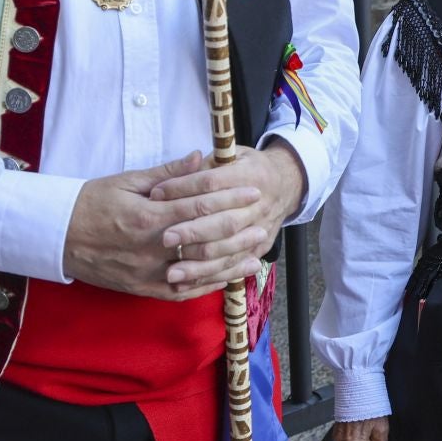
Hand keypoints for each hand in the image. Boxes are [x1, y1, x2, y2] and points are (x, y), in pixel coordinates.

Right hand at [64, 151, 242, 298]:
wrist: (56, 235)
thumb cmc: (91, 202)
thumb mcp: (127, 181)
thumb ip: (168, 174)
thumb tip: (201, 158)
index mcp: (147, 216)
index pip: (199, 207)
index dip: (230, 199)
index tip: (252, 191)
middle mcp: (150, 248)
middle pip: (205, 241)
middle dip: (237, 230)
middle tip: (262, 220)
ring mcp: (146, 272)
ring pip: (198, 271)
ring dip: (230, 263)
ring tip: (256, 254)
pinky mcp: (142, 289)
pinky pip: (181, 292)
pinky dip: (207, 286)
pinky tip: (228, 278)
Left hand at [149, 142, 307, 295]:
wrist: (286, 184)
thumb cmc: (249, 168)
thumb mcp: (232, 155)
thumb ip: (205, 165)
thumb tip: (176, 171)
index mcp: (250, 174)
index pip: (211, 182)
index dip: (182, 187)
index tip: (155, 194)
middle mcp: (259, 204)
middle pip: (223, 221)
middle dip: (192, 231)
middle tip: (164, 239)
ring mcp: (262, 229)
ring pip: (228, 250)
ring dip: (199, 264)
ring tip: (171, 272)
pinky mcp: (260, 249)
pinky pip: (233, 267)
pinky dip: (210, 278)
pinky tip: (187, 284)